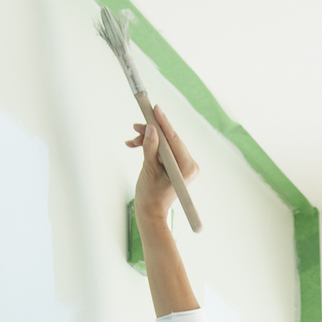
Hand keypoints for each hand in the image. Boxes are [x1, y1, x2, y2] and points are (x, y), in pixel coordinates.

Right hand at [125, 104, 198, 224]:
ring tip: (132, 140)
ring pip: (164, 143)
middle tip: (137, 125)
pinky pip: (162, 150)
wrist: (150, 212)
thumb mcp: (149, 170)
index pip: (174, 139)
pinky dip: (150, 146)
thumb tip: (150, 129)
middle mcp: (188, 164)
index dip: (163, 123)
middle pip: (170, 140)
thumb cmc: (151, 197)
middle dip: (152, 132)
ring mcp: (182, 165)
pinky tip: (136, 144)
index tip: (155, 109)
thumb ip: (150, 148)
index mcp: (187, 167)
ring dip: (147, 139)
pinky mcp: (174, 165)